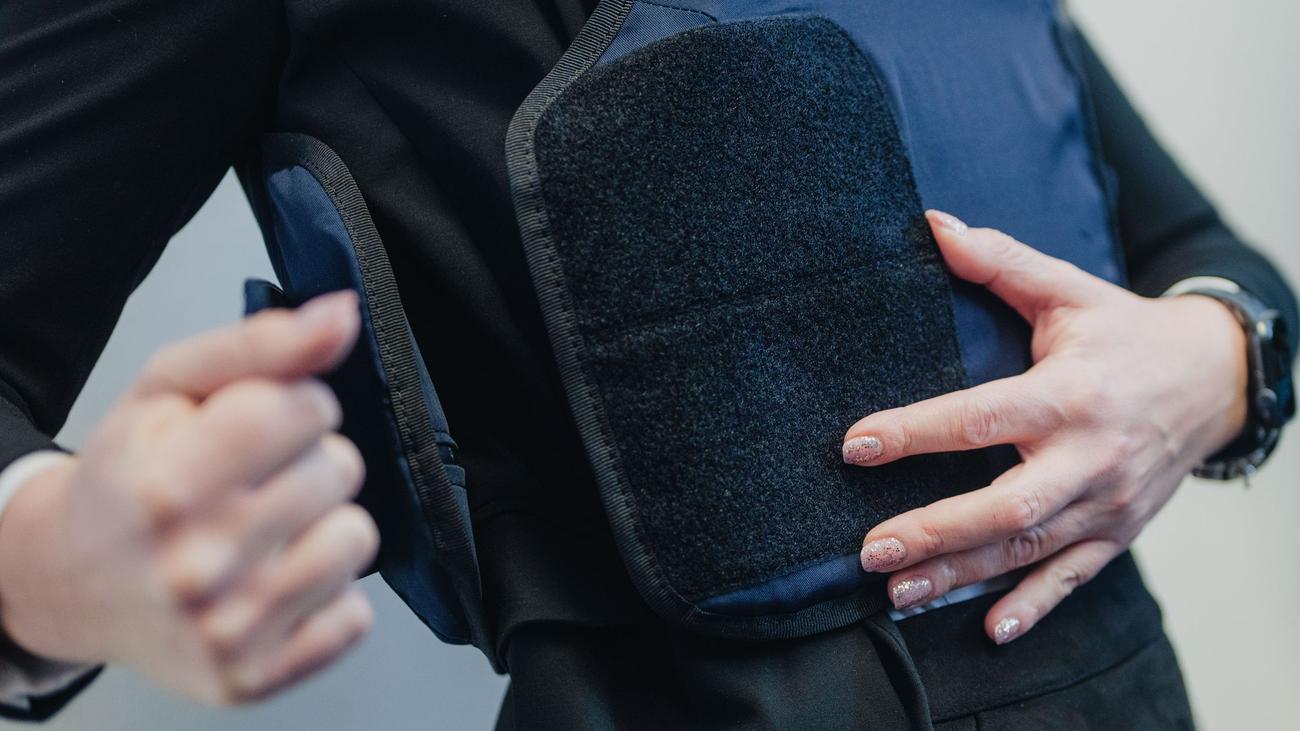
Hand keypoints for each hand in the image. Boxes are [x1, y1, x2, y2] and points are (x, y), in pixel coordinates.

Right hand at [0, 291, 378, 703]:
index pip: (306, 408)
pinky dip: (325, 594)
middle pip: (340, 469)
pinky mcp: (252, 676)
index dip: (294, 404)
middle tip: (248, 482)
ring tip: (264, 529)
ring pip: (356, 538)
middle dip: (305, 462)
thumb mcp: (172, 389)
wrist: (71, 580)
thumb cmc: (127, 477)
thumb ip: (262, 343)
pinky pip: (356, 616)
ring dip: (322, 526)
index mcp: (167, 484)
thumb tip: (342, 313)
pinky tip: (271, 582)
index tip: (257, 423)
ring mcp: (225, 629)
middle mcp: (195, 564)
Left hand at [843, 211, 1247, 644]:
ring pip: (1028, 551)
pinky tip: (989, 629)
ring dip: (960, 576)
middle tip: (869, 549)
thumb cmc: (1126, 332)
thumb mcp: (1069, 289)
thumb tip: (932, 226)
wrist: (1216, 378)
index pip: (982, 418)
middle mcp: (1090, 457)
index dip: (916, 431)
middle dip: (935, 531)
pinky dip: (1032, 606)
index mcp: (1071, 394)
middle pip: (1007, 506)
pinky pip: (1072, 579)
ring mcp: (1107, 504)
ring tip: (897, 593)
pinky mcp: (1118, 533)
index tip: (856, 445)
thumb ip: (999, 261)